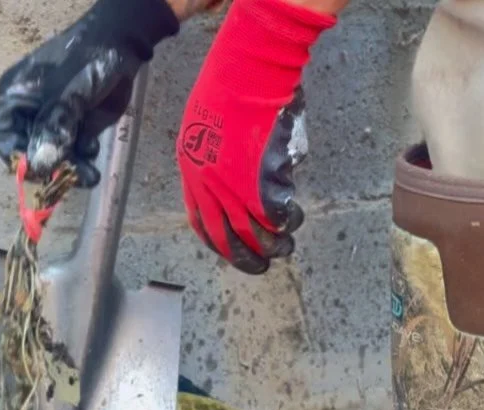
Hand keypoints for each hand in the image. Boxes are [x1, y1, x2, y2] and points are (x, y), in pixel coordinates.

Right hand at [0, 0, 179, 184]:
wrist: (120, 49)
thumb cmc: (84, 64)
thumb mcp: (67, 97)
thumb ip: (53, 130)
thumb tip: (38, 167)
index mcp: (16, 98)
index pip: (5, 138)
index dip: (19, 160)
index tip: (39, 175)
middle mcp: (31, 114)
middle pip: (33, 153)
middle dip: (51, 168)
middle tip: (71, 178)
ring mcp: (55, 124)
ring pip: (57, 158)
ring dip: (72, 169)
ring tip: (90, 175)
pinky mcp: (77, 130)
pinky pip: (75, 155)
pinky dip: (84, 159)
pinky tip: (93, 147)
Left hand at [177, 0, 335, 273]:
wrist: (250, 69)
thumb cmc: (232, 85)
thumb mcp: (207, 124)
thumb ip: (217, 159)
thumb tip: (237, 179)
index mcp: (191, 170)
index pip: (200, 220)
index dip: (217, 241)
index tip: (231, 251)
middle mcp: (208, 183)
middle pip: (226, 236)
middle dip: (245, 258)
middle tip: (262, 265)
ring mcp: (235, 185)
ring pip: (254, 232)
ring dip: (272, 245)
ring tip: (285, 247)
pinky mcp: (261, 183)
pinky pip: (275, 216)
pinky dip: (285, 222)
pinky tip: (292, 220)